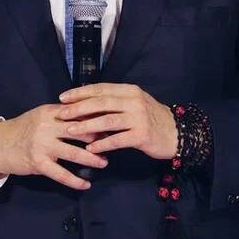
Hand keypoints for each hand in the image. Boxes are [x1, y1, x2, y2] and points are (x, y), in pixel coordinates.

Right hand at [0, 103, 107, 190]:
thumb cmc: (25, 128)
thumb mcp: (42, 115)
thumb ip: (63, 115)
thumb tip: (91, 114)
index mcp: (50, 112)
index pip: (79, 112)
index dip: (97, 117)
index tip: (112, 122)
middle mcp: (47, 127)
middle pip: (80, 131)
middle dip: (100, 137)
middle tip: (115, 142)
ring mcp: (42, 146)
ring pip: (74, 152)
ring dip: (92, 158)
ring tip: (104, 162)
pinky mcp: (38, 163)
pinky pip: (61, 174)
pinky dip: (75, 181)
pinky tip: (86, 184)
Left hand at [57, 83, 177, 159]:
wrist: (176, 133)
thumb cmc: (150, 119)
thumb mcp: (134, 103)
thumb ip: (114, 101)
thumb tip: (85, 102)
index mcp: (130, 90)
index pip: (101, 89)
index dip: (80, 93)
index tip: (63, 98)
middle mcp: (134, 101)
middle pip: (101, 103)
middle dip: (79, 108)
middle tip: (62, 114)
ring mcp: (139, 118)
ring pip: (107, 120)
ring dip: (87, 126)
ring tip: (71, 131)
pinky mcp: (142, 135)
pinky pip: (117, 140)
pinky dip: (102, 143)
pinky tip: (90, 148)